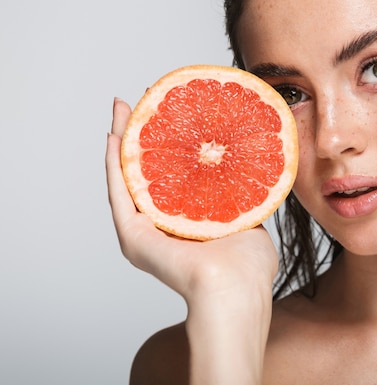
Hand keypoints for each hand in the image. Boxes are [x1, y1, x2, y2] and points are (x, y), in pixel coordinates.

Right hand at [105, 98, 276, 383]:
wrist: (238, 289)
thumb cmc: (248, 265)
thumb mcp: (246, 216)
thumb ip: (239, 194)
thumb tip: (248, 166)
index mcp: (183, 221)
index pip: (169, 174)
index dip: (166, 142)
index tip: (168, 110)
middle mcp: (159, 225)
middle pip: (143, 170)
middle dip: (139, 133)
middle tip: (137, 100)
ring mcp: (142, 232)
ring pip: (126, 177)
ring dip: (121, 140)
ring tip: (120, 108)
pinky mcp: (132, 237)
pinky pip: (118, 194)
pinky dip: (114, 165)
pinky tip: (115, 137)